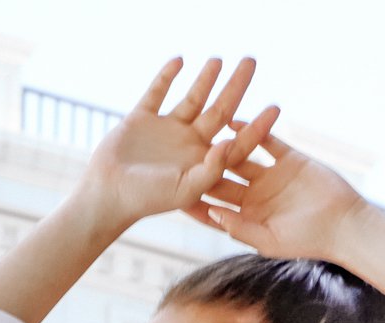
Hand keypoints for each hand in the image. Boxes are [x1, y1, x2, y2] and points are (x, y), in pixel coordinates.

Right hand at [77, 56, 281, 234]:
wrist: (108, 195)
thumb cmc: (148, 200)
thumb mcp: (185, 189)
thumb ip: (210, 169)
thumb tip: (231, 143)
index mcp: (203, 162)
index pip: (237, 141)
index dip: (257, 126)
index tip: (276, 107)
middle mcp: (188, 144)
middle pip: (219, 111)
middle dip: (236, 87)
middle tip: (251, 62)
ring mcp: (166, 130)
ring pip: (192, 98)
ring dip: (205, 79)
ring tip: (218, 60)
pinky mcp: (142, 119)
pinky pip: (157, 93)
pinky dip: (166, 76)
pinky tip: (179, 61)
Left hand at [185, 128, 365, 264]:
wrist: (345, 223)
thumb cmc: (308, 240)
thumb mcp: (269, 238)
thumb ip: (240, 226)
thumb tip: (211, 213)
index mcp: (247, 218)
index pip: (214, 209)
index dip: (194, 202)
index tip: (172, 194)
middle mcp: (255, 197)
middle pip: (222, 180)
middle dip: (201, 169)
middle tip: (174, 155)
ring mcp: (270, 176)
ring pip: (241, 156)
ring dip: (223, 144)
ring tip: (199, 130)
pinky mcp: (288, 158)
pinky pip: (266, 140)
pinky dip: (252, 128)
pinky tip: (232, 118)